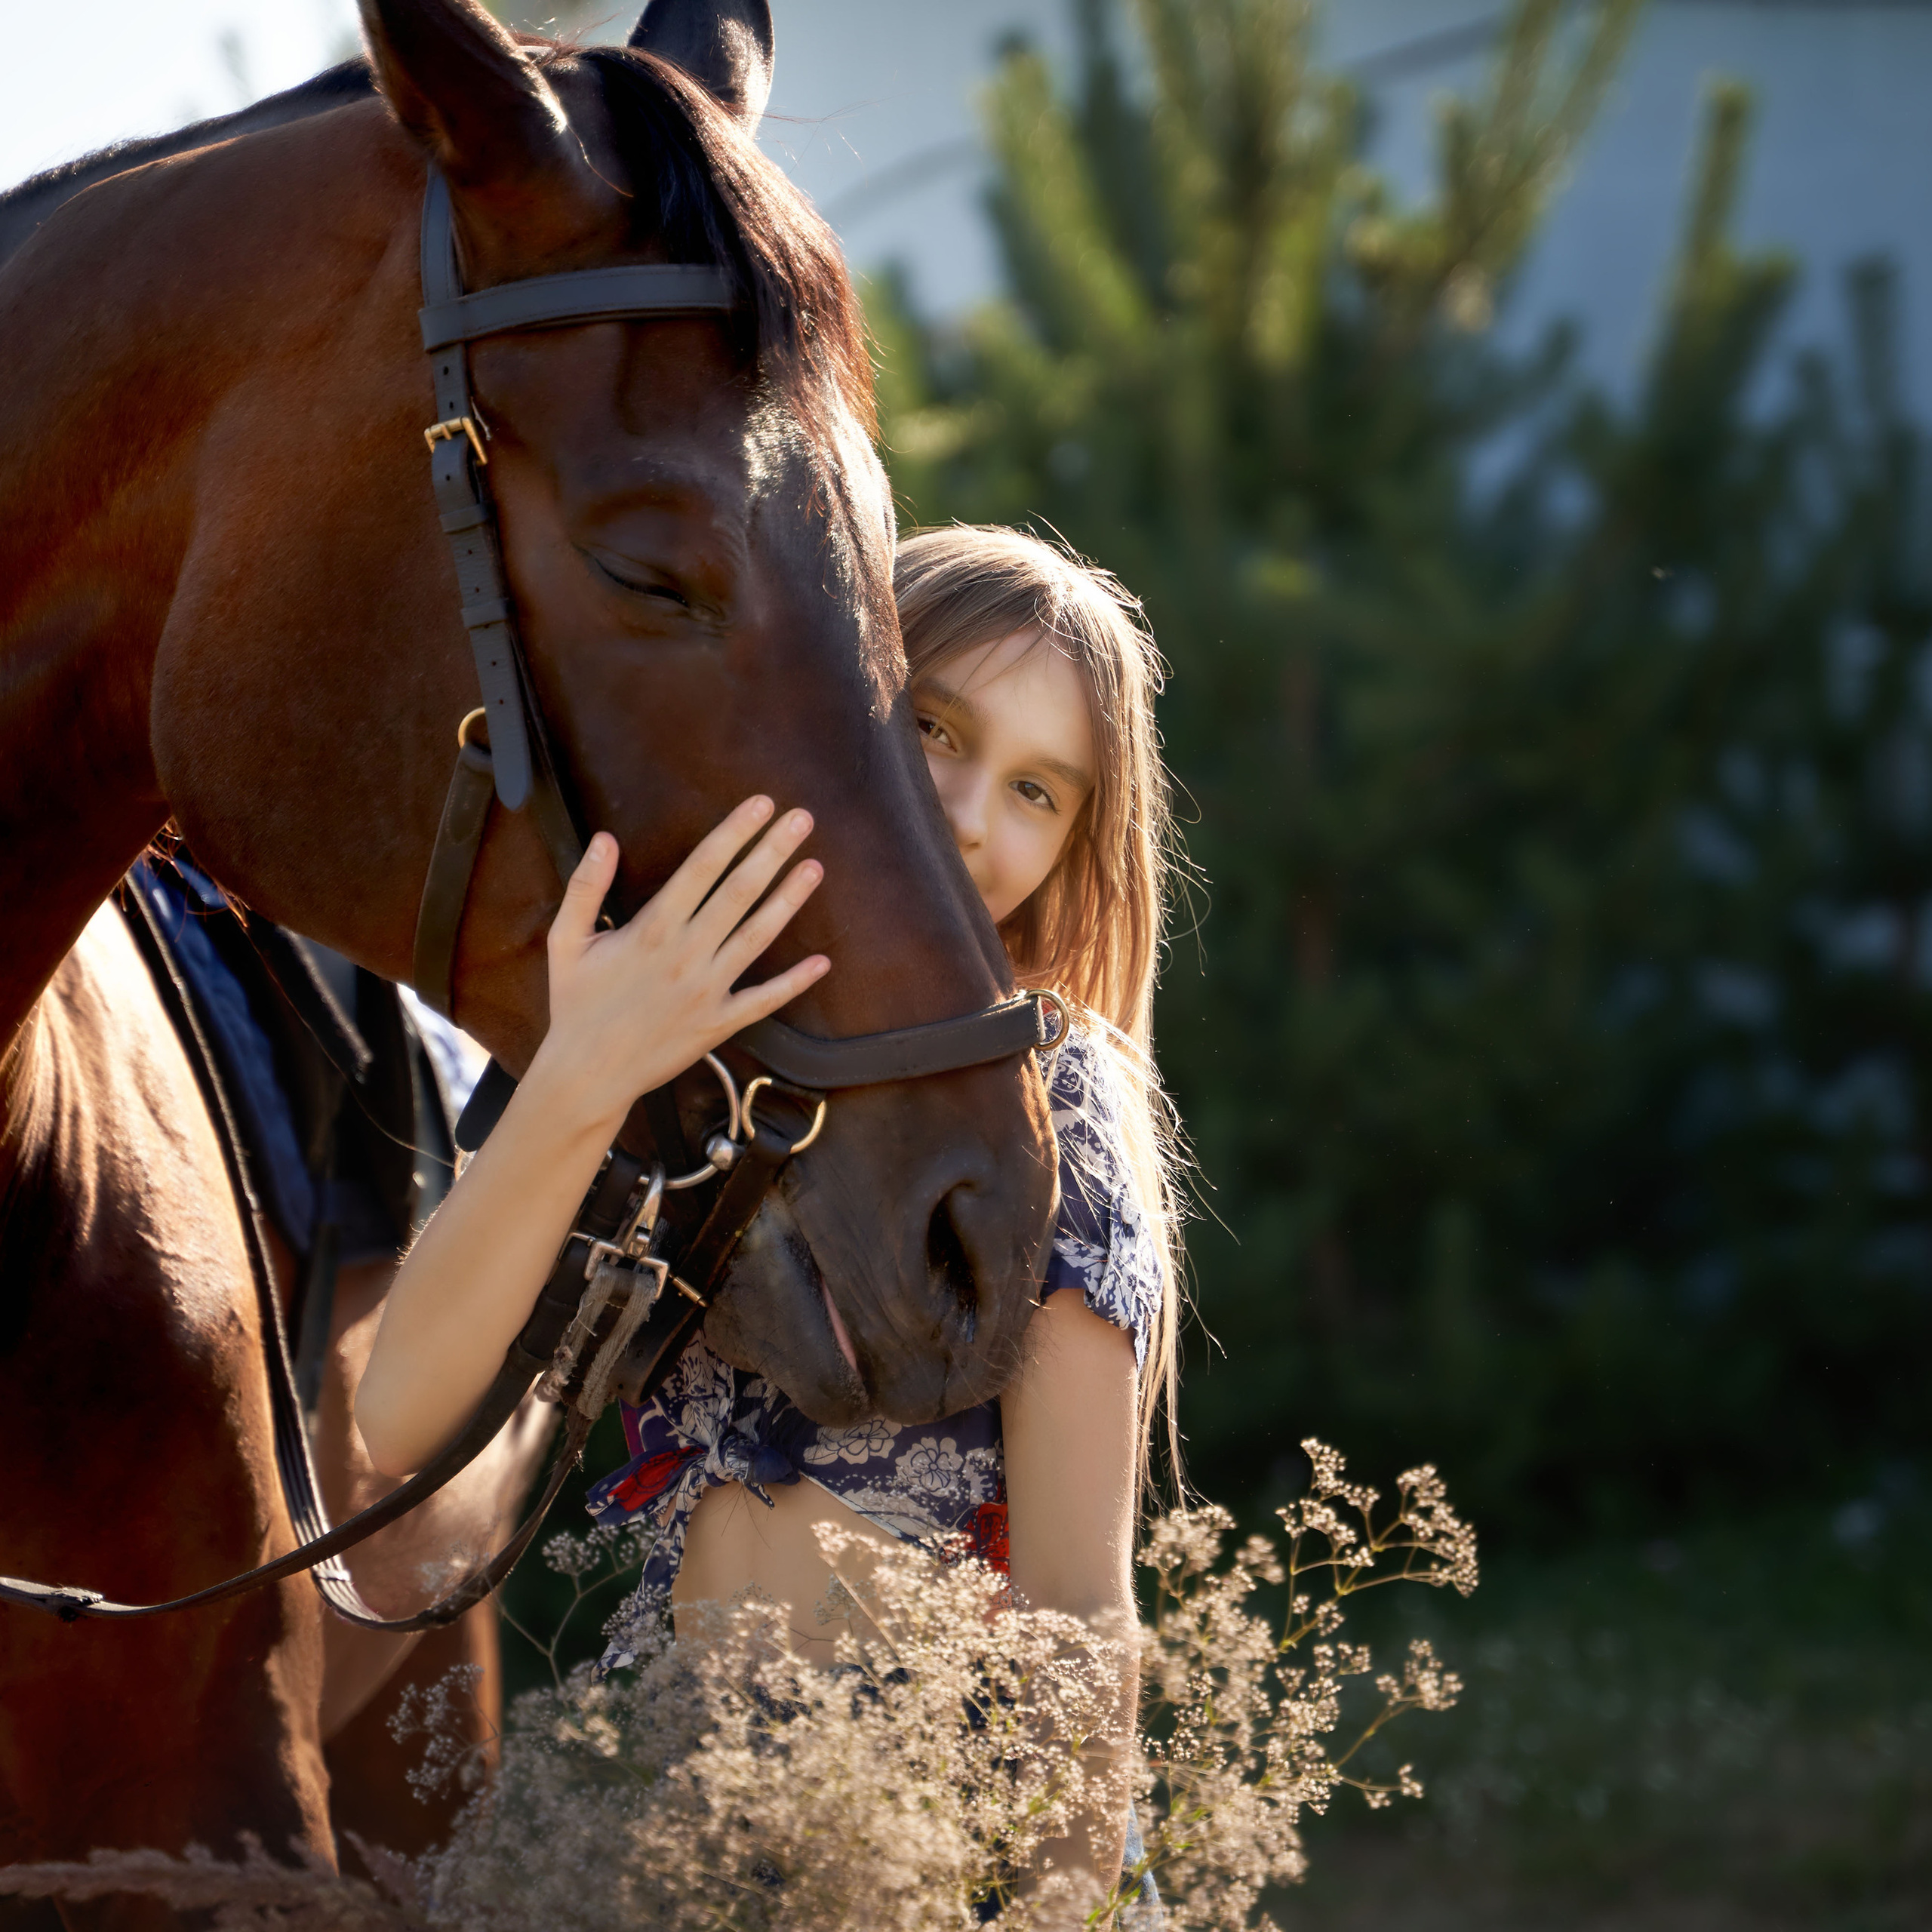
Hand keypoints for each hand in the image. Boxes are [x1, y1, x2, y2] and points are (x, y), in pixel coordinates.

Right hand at [531, 797, 828, 1138]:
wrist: (587, 1074)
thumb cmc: (576, 1004)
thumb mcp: (565, 942)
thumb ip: (585, 887)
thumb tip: (604, 839)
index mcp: (651, 930)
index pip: (702, 868)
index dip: (734, 832)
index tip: (761, 804)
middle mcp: (686, 955)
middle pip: (739, 892)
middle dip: (772, 851)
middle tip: (802, 818)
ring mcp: (707, 991)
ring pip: (758, 937)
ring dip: (789, 900)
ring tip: (815, 867)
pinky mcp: (718, 1023)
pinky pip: (763, 1000)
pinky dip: (794, 983)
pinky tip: (822, 962)